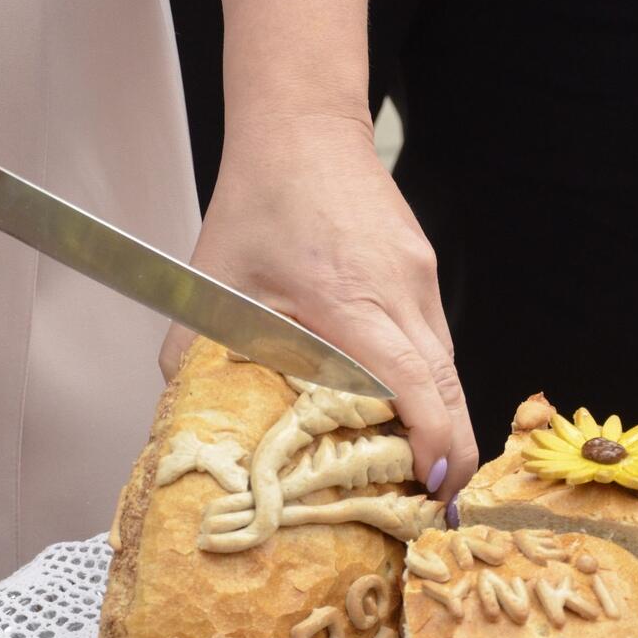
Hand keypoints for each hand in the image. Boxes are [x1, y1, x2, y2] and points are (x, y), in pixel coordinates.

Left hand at [160, 114, 477, 502]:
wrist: (303, 127)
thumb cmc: (258, 200)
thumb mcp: (210, 281)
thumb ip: (190, 354)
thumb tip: (184, 421)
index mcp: (351, 299)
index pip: (414, 384)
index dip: (433, 442)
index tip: (433, 489)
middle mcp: (400, 292)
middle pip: (450, 388)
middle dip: (453, 453)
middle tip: (435, 510)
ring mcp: (420, 281)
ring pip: (449, 367)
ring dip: (443, 422)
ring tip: (423, 476)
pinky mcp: (423, 272)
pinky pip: (436, 341)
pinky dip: (429, 385)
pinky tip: (405, 414)